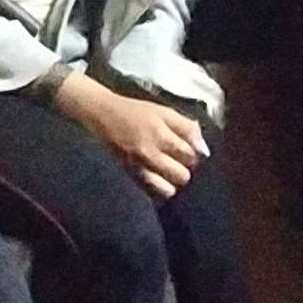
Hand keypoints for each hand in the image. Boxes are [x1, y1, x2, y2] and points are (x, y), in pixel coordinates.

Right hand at [52, 73, 206, 197]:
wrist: (99, 114)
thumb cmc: (133, 111)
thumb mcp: (162, 110)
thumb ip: (186, 126)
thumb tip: (203, 148)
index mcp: (160, 132)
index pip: (190, 154)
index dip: (193, 154)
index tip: (187, 151)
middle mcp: (150, 151)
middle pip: (182, 174)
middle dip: (184, 169)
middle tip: (178, 162)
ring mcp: (138, 166)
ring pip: (168, 188)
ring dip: (171, 182)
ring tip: (167, 173)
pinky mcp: (128, 176)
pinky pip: (151, 192)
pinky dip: (157, 188)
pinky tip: (156, 179)